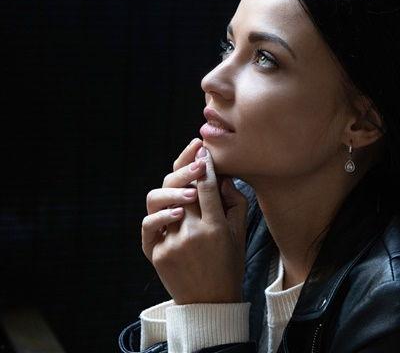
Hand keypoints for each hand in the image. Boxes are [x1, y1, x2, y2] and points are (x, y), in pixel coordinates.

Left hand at [142, 138, 247, 304]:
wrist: (209, 301)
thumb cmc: (228, 266)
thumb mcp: (240, 235)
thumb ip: (236, 204)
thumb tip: (222, 179)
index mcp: (215, 228)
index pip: (207, 186)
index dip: (205, 164)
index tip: (204, 150)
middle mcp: (191, 233)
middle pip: (183, 188)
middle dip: (189, 167)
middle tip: (195, 156)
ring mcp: (170, 243)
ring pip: (161, 200)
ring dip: (171, 188)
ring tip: (184, 187)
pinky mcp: (155, 252)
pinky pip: (148, 223)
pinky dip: (157, 213)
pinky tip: (170, 209)